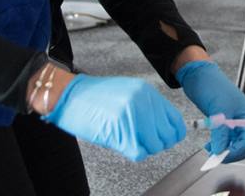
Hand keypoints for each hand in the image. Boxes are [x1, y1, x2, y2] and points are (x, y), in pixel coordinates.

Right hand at [43, 74, 185, 160]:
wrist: (70, 95)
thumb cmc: (95, 96)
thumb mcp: (128, 92)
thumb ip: (147, 106)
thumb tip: (162, 127)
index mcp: (147, 92)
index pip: (175, 120)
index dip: (173, 134)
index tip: (167, 138)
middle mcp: (143, 103)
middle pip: (166, 135)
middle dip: (158, 143)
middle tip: (146, 142)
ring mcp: (132, 117)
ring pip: (154, 145)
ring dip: (146, 148)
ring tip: (132, 142)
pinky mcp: (119, 132)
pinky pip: (139, 152)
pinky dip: (135, 153)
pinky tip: (125, 145)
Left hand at [177, 61, 244, 161]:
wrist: (198, 75)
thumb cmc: (213, 85)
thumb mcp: (218, 110)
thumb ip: (221, 132)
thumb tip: (220, 151)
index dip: (235, 152)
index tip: (221, 157)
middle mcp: (244, 119)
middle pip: (242, 145)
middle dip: (230, 152)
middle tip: (215, 157)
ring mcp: (234, 121)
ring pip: (233, 143)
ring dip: (223, 149)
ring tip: (210, 151)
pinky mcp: (224, 121)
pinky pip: (225, 138)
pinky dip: (218, 144)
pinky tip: (210, 145)